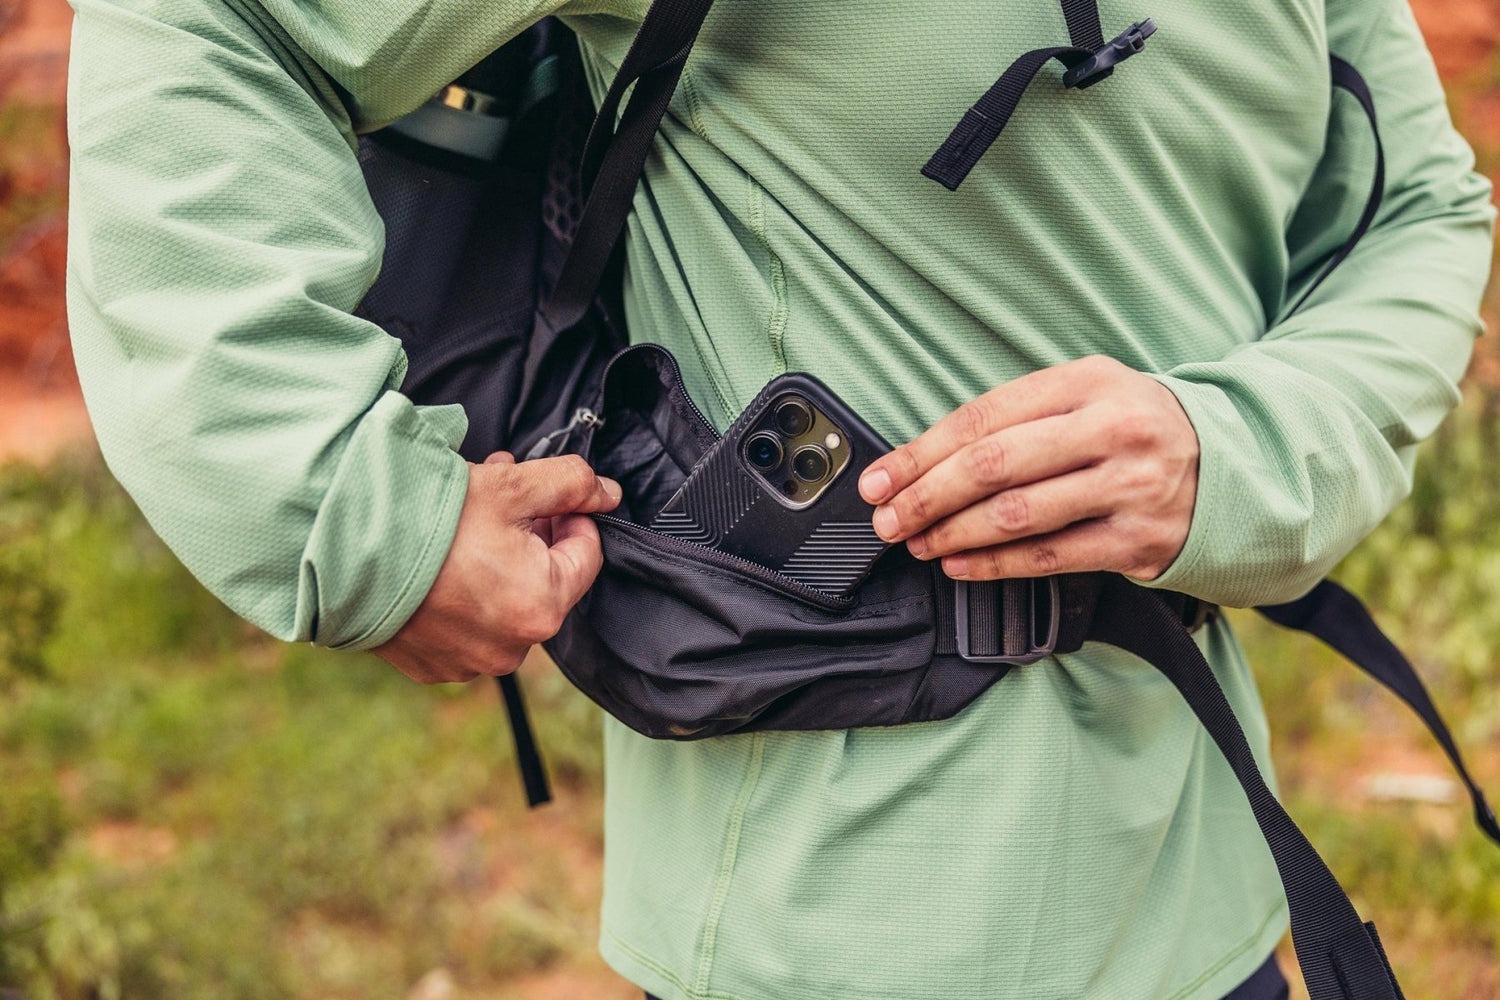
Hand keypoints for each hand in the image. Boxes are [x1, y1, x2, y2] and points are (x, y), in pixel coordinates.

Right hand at [373, 452, 620, 683]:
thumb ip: (571, 484)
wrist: (338, 554)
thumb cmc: (427, 520)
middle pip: (544, 579)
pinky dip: (463, 593)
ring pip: (505, 601)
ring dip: (497, 560)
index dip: (571, 515)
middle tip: (504, 491)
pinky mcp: (434, 666)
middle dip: (530, 531)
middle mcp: (512, 649)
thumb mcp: (511, 486)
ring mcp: (470, 663)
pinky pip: (467, 626)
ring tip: (466, 518)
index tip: (546, 494)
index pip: (586, 554)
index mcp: (543, 607)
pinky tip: (437, 560)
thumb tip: (608, 493)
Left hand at [858, 356, 1198, 581]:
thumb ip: (1016, 416)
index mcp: (1088, 381)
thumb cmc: (1132, 427)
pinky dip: (994, 564)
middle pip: (993, 466)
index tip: (880, 478)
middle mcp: (1112, 429)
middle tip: (887, 518)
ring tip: (917, 542)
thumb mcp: (1086, 394)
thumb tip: (924, 458)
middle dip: (925, 496)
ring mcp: (1129, 486)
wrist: (1230, 465)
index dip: (921, 452)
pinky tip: (959, 564)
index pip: (983, 417)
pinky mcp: (1138, 540)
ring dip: (952, 533)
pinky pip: (1049, 556)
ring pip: (1016, 515)